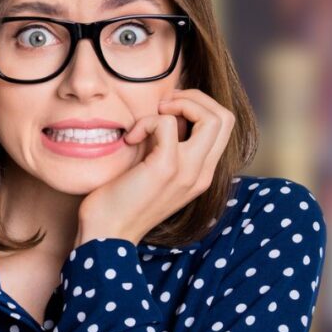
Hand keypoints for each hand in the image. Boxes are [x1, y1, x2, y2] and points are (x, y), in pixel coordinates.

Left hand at [74, 88, 235, 246]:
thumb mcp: (154, 169)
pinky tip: (130, 139)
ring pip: (212, 117)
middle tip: (163, 106)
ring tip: (152, 117)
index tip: (167, 111)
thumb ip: (168, 145)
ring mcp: (188, 171)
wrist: (105, 234)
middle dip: (194, 98)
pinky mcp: (167, 168)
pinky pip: (168, 123)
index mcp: (201, 173)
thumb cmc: (121, 200)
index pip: (224, 126)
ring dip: (178, 104)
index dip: (199, 106)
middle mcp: (202, 173)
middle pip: (226, 117)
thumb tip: (166, 113)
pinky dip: (147, 121)